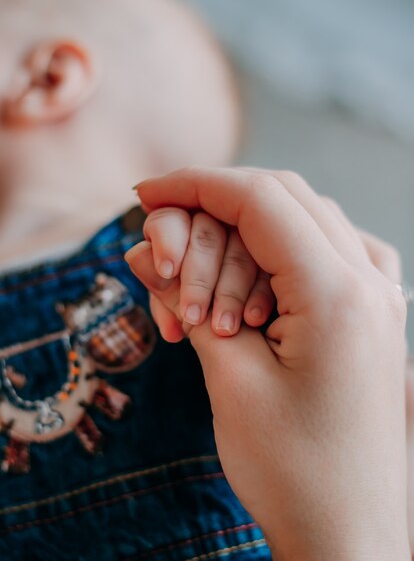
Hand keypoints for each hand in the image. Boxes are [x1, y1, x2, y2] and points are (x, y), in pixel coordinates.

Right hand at [126, 168, 409, 560]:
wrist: (350, 535)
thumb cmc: (293, 473)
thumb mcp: (229, 380)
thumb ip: (185, 300)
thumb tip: (141, 250)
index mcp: (337, 293)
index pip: (260, 199)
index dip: (195, 185)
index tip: (145, 194)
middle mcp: (370, 282)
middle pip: (286, 199)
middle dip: (215, 205)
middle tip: (161, 231)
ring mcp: (381, 297)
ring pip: (310, 220)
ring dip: (248, 236)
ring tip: (203, 289)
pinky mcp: (375, 316)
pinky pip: (336, 251)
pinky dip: (287, 248)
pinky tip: (262, 272)